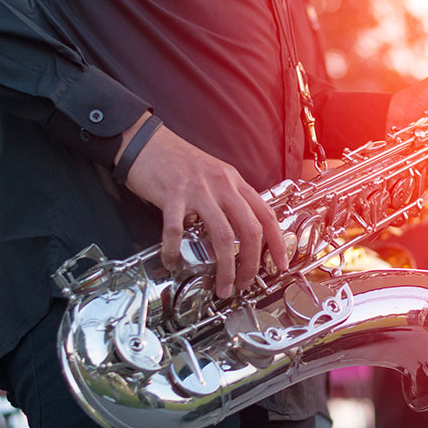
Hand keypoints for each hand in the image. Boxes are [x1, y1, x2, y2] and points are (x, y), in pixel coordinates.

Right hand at [120, 115, 288, 298]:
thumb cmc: (179, 162)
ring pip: (222, 236)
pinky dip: (175, 252)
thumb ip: (231, 198)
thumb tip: (242, 229)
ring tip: (222, 285)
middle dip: (251, 263)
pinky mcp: (172, 196)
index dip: (277, 242)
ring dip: (225, 267)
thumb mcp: (216, 175)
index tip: (281, 264)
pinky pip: (176, 231)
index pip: (266, 215)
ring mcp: (198, 191)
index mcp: (235, 182)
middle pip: (249, 230)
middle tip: (246, 283)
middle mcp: (222, 186)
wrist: (146, 142)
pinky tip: (173, 262)